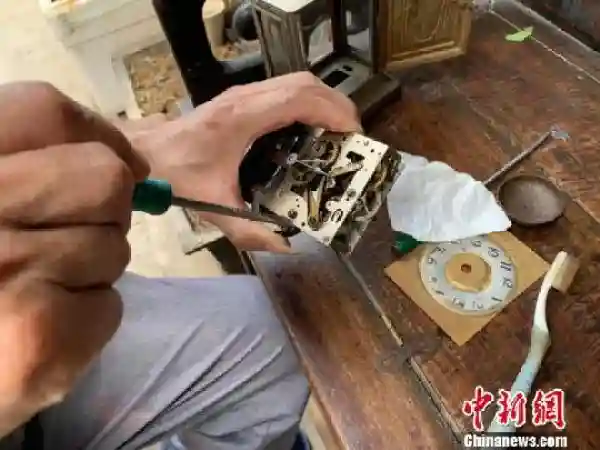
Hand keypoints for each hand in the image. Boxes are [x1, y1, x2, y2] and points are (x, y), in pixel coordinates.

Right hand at [0, 82, 147, 435]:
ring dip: (92, 272)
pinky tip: (42, 330)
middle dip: (108, 212)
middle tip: (72, 236)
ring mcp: (6, 271)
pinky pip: (109, 306)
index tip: (124, 165)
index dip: (101, 138)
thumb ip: (39, 166)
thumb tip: (132, 166)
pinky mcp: (36, 338)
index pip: (48, 114)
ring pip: (115, 249)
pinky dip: (88, 320)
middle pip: (104, 181)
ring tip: (37, 291)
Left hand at [126, 72, 361, 251]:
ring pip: (297, 81)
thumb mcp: (213, 207)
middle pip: (306, 83)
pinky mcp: (243, 98)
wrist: (147, 151)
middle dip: (337, 106)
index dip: (333, 113)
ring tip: (339, 134)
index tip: (353, 138)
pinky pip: (286, 90)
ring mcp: (244, 94)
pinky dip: (308, 104)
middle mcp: (246, 98)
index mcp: (242, 118)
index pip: (299, 99)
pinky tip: (312, 131)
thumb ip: (248, 231)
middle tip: (352, 140)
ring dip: (325, 102)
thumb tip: (285, 247)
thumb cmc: (177, 174)